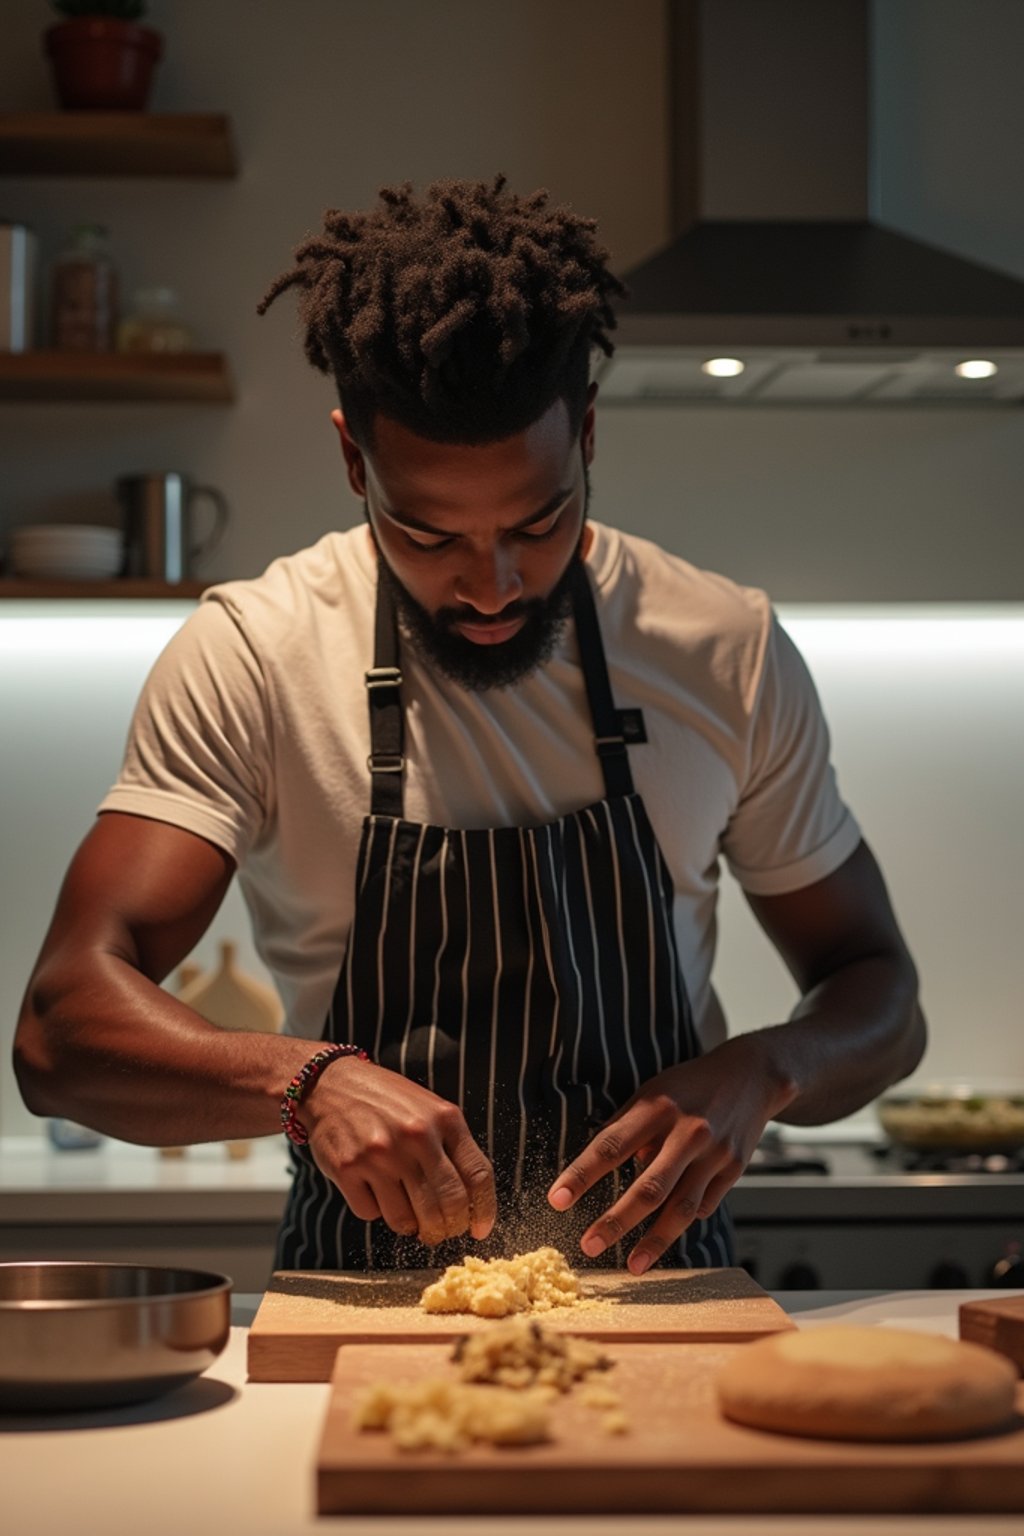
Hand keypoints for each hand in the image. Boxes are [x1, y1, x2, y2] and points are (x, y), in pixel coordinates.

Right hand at [301, 1057, 495, 1245]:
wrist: (331, 1084)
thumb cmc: (386, 1101)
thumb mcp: (429, 1109)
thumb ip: (451, 1147)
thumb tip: (472, 1202)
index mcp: (443, 1118)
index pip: (477, 1175)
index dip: (484, 1210)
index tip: (479, 1230)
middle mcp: (415, 1136)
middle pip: (448, 1204)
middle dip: (449, 1228)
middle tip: (442, 1232)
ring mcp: (380, 1154)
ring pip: (408, 1219)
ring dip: (414, 1228)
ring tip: (411, 1219)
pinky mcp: (347, 1169)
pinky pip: (372, 1214)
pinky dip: (377, 1212)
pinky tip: (376, 1194)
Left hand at [546, 1037, 794, 1273]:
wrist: (751, 1076)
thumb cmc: (690, 1085)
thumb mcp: (652, 1091)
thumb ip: (627, 1127)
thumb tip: (601, 1164)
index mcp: (658, 1108)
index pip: (611, 1146)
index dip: (581, 1175)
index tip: (557, 1199)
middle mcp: (688, 1133)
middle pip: (648, 1187)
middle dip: (616, 1221)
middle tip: (589, 1245)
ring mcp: (714, 1154)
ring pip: (680, 1208)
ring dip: (654, 1241)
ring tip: (632, 1265)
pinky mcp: (733, 1170)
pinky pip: (703, 1205)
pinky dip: (683, 1220)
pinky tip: (668, 1231)